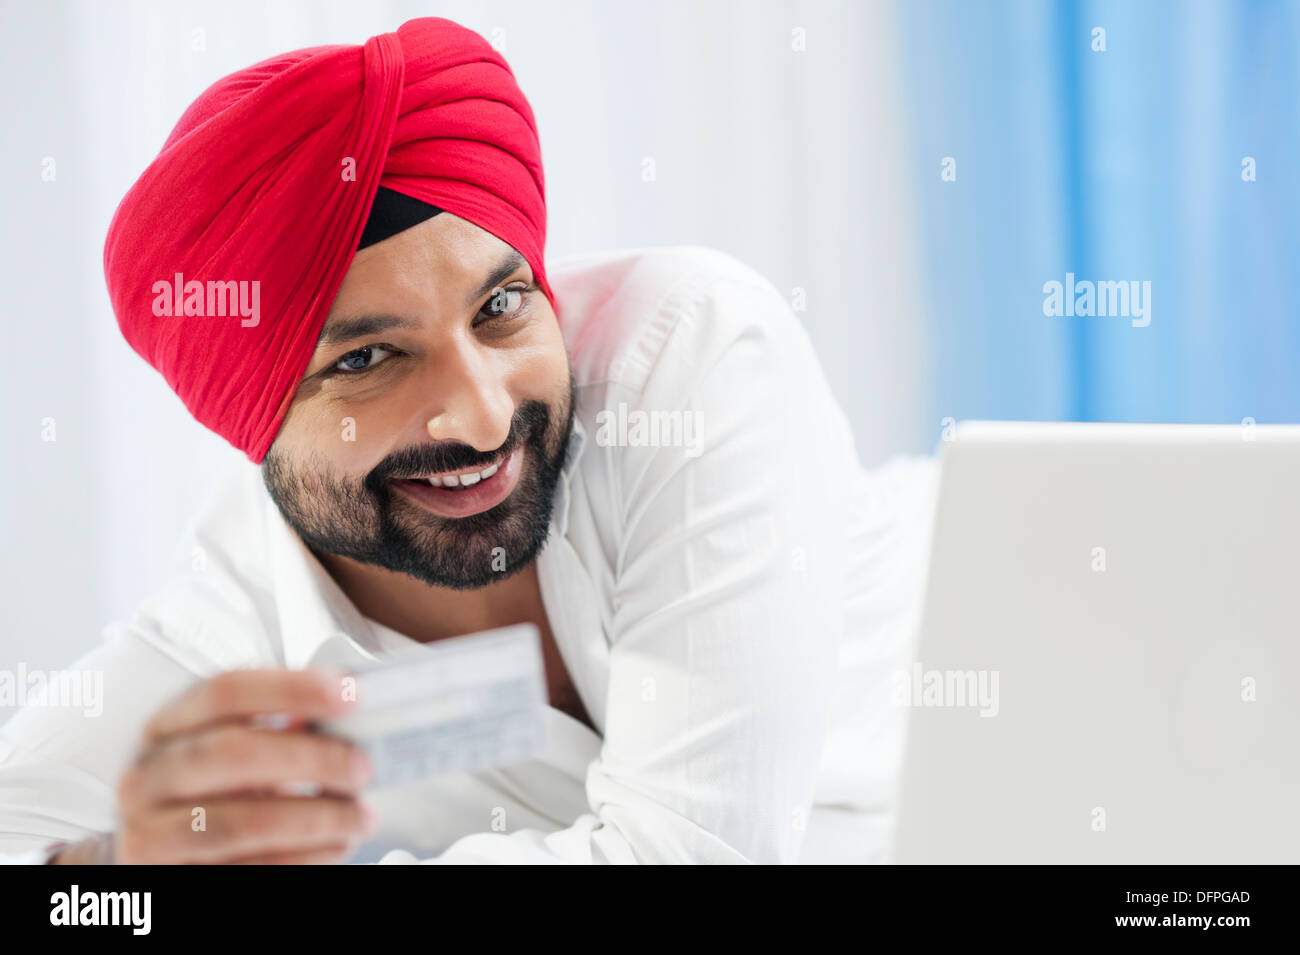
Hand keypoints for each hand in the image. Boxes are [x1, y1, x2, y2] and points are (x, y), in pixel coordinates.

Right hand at [57, 668, 378, 863]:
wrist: (163, 851)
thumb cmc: (210, 792)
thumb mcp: (232, 748)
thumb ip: (279, 725)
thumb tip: (348, 718)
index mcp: (168, 726)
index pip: (225, 691)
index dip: (292, 689)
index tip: (348, 694)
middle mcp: (150, 776)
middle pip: (231, 752)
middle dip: (309, 757)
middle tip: (360, 766)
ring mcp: (151, 832)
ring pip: (240, 822)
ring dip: (315, 817)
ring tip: (359, 815)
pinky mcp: (171, 878)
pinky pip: (247, 869)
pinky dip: (303, 856)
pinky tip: (334, 844)